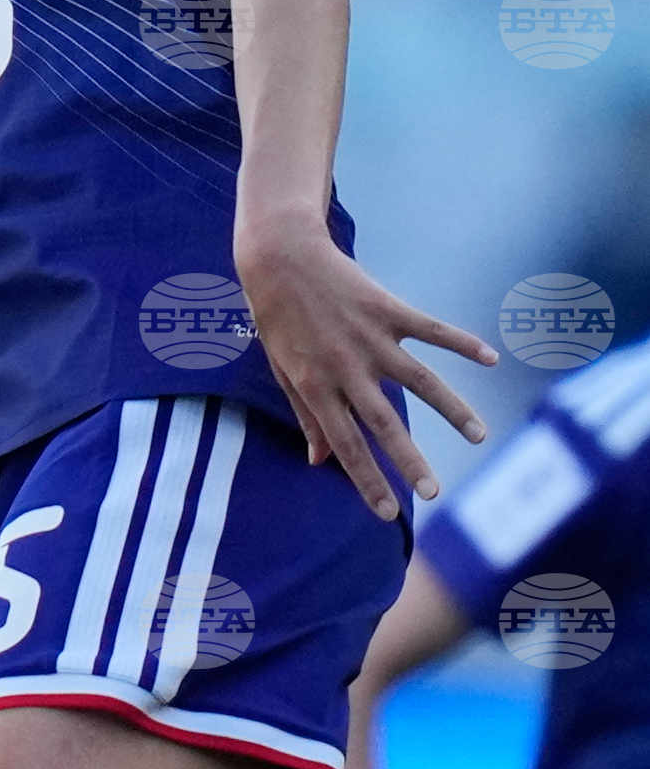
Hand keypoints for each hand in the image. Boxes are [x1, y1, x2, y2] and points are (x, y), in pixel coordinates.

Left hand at [236, 223, 493, 515]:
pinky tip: (490, 357)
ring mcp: (370, 337)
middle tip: (435, 493)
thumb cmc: (277, 316)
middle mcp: (345, 366)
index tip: (388, 512)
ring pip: (418, 380)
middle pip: (383, 421)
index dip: (367, 479)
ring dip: (451, 409)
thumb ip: (305, 414)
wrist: (279, 255)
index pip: (345, 443)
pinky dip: (461, 342)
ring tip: (478, 436)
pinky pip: (431, 330)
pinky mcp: (387, 309)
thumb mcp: (282, 368)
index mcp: (316, 384)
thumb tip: (319, 461)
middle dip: (409, 460)